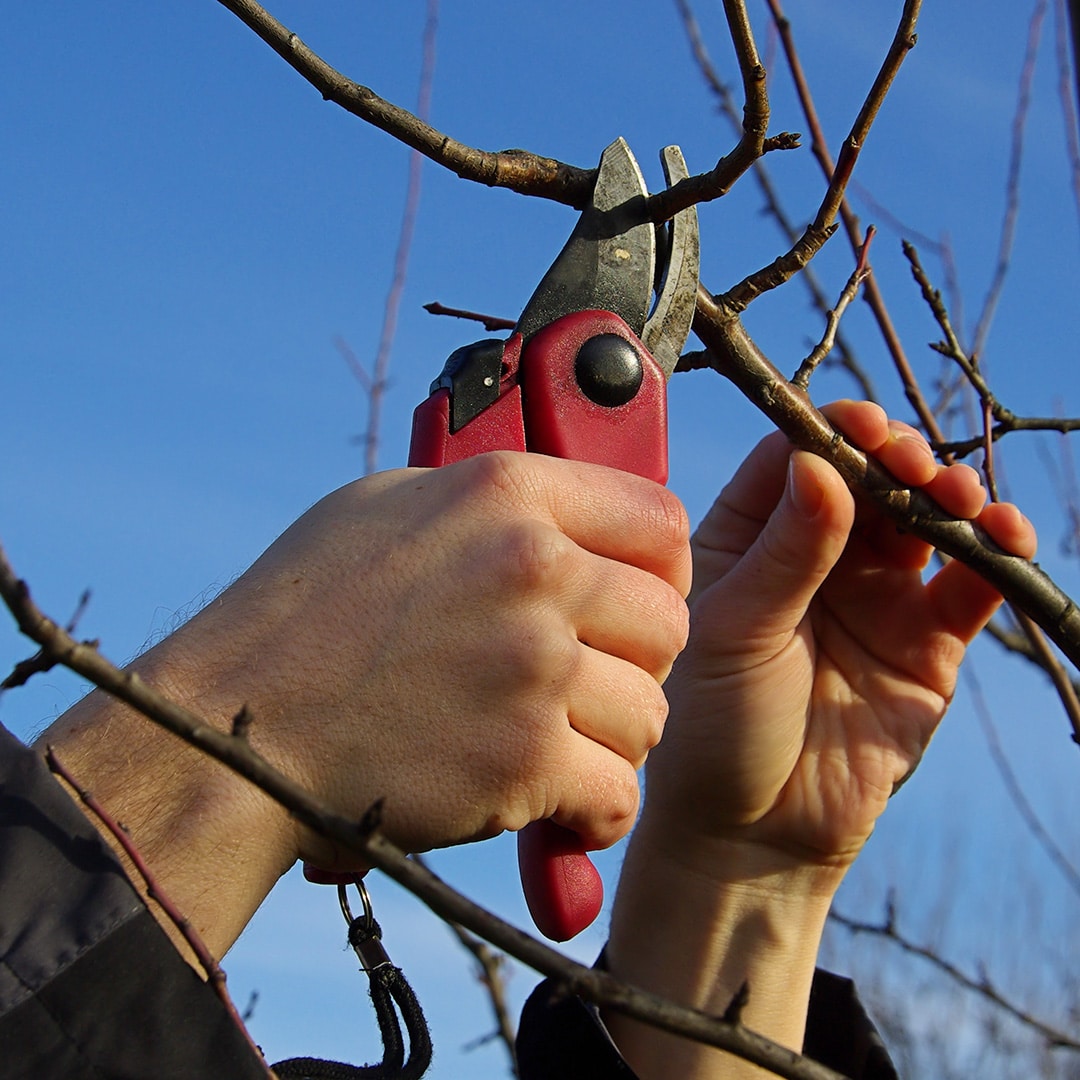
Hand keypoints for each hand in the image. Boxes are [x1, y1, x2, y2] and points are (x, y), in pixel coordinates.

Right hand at [129, 452, 689, 865]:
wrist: (238, 726)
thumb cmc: (303, 614)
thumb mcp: (390, 508)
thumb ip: (489, 504)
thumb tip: (560, 516)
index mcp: (505, 493)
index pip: (660, 519)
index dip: (662, 571)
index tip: (637, 604)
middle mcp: (532, 568)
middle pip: (669, 623)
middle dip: (638, 663)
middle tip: (590, 685)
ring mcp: (531, 667)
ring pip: (652, 715)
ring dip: (615, 741)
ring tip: (561, 743)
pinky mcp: (521, 762)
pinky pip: (617, 795)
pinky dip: (593, 811)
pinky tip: (557, 804)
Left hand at [645, 400, 1035, 875]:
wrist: (753, 832)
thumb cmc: (714, 728)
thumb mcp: (735, 632)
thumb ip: (784, 553)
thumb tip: (822, 462)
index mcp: (747, 540)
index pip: (795, 458)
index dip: (834, 434)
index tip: (865, 429)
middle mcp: (812, 557)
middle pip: (868, 479)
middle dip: (899, 459)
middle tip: (913, 466)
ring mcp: (872, 597)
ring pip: (923, 521)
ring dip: (950, 495)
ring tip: (957, 500)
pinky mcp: (924, 643)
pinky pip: (967, 584)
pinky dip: (993, 553)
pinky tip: (1003, 537)